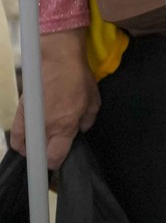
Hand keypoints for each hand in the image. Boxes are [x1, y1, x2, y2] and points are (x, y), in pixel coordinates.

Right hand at [7, 30, 96, 167]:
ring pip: (25, 148)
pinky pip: (15, 136)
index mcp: (66, 126)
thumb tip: (80, 130)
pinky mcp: (20, 113)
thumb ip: (88, 121)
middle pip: (39, 155)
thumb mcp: (94, 101)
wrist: (58, 59)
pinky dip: (20, 141)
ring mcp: (31, 121)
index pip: (55, 156)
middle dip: (45, 157)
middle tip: (51, 151)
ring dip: (32, 150)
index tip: (59, 160)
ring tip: (40, 145)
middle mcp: (46, 127)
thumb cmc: (79, 79)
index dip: (57, 163)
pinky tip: (26, 141)